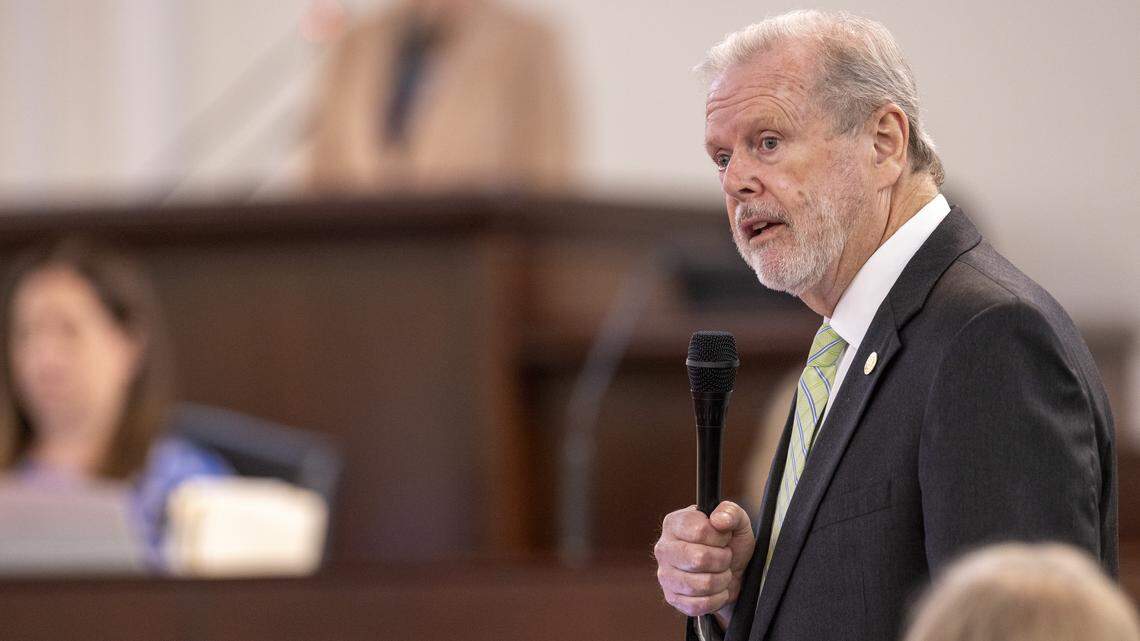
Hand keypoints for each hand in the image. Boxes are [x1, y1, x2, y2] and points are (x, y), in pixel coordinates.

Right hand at [654, 501, 754, 624]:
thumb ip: (730, 512)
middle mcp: (663, 548)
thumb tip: (718, 519)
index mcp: (674, 523)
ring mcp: (665, 575)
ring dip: (721, 580)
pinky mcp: (671, 597)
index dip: (720, 537)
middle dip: (722, 560)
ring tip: (721, 572)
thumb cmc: (730, 544)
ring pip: (701, 584)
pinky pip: (698, 604)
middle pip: (699, 559)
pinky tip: (716, 589)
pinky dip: (716, 599)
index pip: (699, 531)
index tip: (724, 538)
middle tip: (725, 557)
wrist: (733, 572)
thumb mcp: (737, 522)